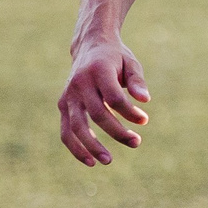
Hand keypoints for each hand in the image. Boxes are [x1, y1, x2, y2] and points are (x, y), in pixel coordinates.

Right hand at [58, 37, 150, 165]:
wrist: (89, 46)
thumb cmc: (115, 58)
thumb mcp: (131, 63)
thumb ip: (137, 82)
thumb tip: (145, 101)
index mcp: (98, 71)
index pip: (113, 98)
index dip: (129, 112)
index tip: (144, 120)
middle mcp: (80, 84)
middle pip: (97, 114)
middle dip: (117, 132)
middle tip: (136, 143)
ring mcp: (68, 96)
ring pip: (77, 126)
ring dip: (92, 146)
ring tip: (108, 161)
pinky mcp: (63, 105)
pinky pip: (66, 131)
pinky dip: (75, 147)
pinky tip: (90, 161)